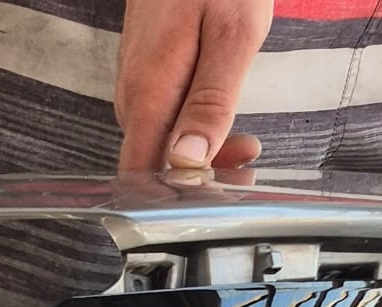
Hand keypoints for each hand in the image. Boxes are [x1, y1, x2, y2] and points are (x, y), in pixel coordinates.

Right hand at [115, 0, 273, 173]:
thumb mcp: (232, 34)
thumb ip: (210, 102)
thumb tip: (188, 163)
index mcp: (148, 97)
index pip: (143, 178)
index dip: (178, 197)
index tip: (222, 188)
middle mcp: (132, 99)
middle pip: (153, 165)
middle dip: (200, 176)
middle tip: (249, 155)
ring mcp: (135, 86)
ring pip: (160, 143)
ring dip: (201, 152)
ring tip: (245, 139)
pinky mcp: (145, 76)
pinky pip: (163, 118)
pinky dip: (193, 127)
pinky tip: (221, 113)